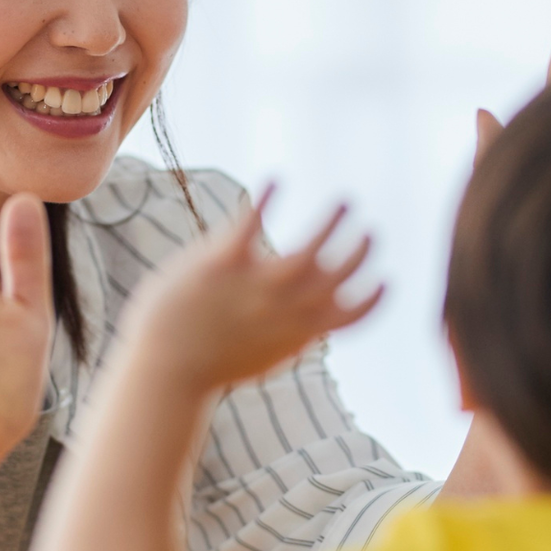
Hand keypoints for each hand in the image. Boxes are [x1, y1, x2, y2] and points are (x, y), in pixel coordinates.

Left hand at [121, 187, 383, 394]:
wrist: (165, 371)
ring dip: (332, 223)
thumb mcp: (260, 358)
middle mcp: (285, 309)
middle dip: (360, 251)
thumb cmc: (207, 366)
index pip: (350, 317)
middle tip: (369, 230)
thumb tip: (308, 332)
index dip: (373, 298)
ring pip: (310, 248)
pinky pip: (251, 224)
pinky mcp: (223, 263)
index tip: (385, 280)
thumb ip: (289, 340)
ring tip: (344, 201)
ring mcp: (257, 286)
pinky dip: (267, 199)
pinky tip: (274, 179)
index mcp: (296, 334)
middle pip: (338, 276)